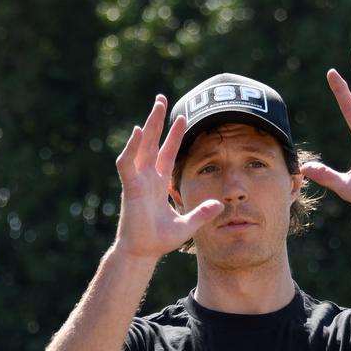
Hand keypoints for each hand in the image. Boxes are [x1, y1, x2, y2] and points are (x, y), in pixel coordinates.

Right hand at [114, 95, 222, 259]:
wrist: (143, 252)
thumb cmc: (159, 240)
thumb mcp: (187, 225)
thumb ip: (202, 213)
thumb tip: (221, 204)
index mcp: (158, 183)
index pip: (167, 152)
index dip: (174, 135)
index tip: (183, 118)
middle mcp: (147, 178)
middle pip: (153, 142)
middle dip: (157, 120)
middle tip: (162, 98)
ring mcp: (138, 181)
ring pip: (142, 146)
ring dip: (148, 126)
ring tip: (156, 106)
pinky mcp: (131, 188)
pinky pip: (128, 163)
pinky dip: (132, 147)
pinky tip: (139, 132)